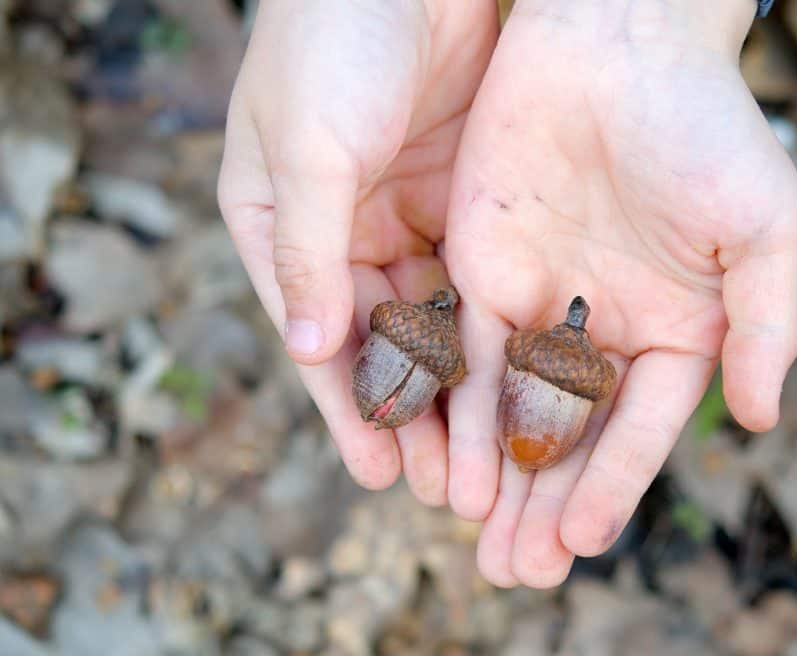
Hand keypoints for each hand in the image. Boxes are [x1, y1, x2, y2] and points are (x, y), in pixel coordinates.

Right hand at [218, 0, 496, 502]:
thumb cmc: (335, 40)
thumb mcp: (309, 146)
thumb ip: (309, 250)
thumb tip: (317, 353)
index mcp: (279, 223)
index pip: (317, 335)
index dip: (349, 407)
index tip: (378, 474)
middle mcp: (340, 228)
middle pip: (380, 341)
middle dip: (412, 413)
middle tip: (445, 485)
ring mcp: (403, 213)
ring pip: (432, 321)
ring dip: (457, 386)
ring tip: (485, 453)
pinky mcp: (460, 197)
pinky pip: (475, 277)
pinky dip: (490, 328)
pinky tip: (514, 380)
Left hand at [445, 0, 796, 586]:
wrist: (617, 38)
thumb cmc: (705, 126)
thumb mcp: (765, 229)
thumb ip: (768, 326)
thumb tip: (764, 421)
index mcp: (676, 327)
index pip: (642, 425)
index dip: (616, 484)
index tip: (584, 543)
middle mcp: (604, 326)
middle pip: (572, 435)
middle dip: (546, 504)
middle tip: (517, 577)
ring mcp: (540, 301)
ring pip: (513, 410)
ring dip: (496, 481)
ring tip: (482, 548)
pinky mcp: (480, 270)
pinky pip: (462, 354)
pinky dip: (454, 412)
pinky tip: (446, 469)